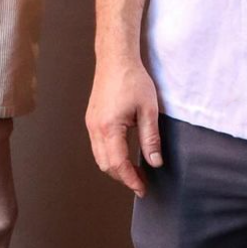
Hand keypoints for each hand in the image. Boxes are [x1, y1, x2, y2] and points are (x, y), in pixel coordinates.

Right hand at [86, 58, 162, 196]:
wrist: (115, 58)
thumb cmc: (132, 79)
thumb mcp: (148, 109)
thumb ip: (151, 138)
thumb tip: (155, 162)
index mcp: (109, 128)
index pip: (118, 164)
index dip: (131, 180)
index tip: (143, 189)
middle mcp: (95, 128)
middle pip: (106, 164)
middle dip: (123, 177)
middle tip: (141, 182)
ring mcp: (91, 123)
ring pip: (99, 156)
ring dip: (115, 167)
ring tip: (133, 171)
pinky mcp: (92, 118)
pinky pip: (97, 145)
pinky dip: (109, 155)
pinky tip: (122, 153)